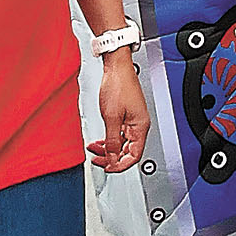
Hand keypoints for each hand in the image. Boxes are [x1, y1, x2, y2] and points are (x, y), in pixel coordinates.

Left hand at [88, 51, 148, 171]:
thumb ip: (112, 140)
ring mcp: (132, 120)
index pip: (133, 156)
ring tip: (94, 149)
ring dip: (108, 149)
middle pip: (127, 151)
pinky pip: (119, 134)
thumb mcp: (111, 117)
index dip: (120, 165)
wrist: (117, 66)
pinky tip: (100, 140)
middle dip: (111, 157)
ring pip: (122, 143)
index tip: (108, 168)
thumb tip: (112, 158)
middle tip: (97, 159)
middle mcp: (139, 125)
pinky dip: (109, 139)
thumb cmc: (118, 85)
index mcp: (140, 127)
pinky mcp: (126, 115)